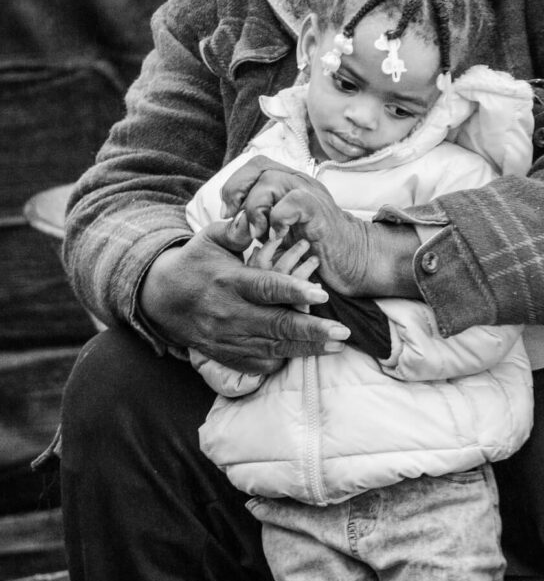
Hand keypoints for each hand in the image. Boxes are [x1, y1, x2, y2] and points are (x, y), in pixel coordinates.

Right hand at [138, 215, 349, 373]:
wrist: (163, 299)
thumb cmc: (197, 262)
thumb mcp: (211, 238)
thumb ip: (236, 229)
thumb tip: (252, 217)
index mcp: (229, 281)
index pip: (265, 287)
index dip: (294, 292)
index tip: (322, 294)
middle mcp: (228, 313)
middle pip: (275, 325)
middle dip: (312, 330)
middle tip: (343, 331)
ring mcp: (226, 338)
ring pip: (272, 348)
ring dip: (306, 348)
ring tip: (337, 344)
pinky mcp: (226, 355)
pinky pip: (258, 363)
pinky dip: (283, 359)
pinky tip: (308, 353)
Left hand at [221, 155, 421, 297]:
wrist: (352, 262)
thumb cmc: (313, 250)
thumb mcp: (279, 232)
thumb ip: (258, 223)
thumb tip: (230, 226)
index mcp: (288, 183)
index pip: (255, 165)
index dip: (235, 184)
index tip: (228, 213)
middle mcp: (299, 182)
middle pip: (259, 167)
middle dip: (238, 192)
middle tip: (235, 219)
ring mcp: (311, 194)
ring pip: (272, 181)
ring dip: (256, 209)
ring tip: (257, 234)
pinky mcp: (320, 212)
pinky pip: (293, 202)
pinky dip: (278, 218)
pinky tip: (277, 237)